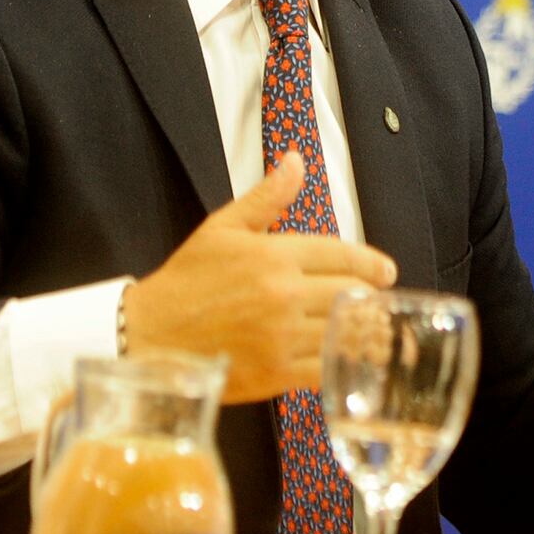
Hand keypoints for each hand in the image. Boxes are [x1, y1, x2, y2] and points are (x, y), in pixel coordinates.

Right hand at [121, 151, 397, 403]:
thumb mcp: (222, 228)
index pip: (342, 255)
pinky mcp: (276, 373)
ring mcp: (282, 336)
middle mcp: (284, 294)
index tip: (386, 272)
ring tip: (378, 334)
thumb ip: (267, 197)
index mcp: (274, 255)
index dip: (371, 264)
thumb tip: (296, 160)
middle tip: (382, 303)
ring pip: (344, 332)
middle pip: (351, 294)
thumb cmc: (186, 282)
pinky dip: (344, 364)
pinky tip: (352, 361)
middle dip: (371, 298)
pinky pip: (326, 369)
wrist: (147, 337)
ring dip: (366, 332)